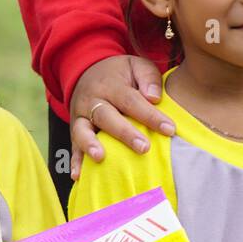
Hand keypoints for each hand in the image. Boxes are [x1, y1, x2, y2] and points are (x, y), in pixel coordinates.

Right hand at [69, 55, 175, 179]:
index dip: (151, 116)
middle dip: (125, 134)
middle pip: (108, 117)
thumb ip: (148, 78)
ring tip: (100, 158)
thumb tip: (154, 97)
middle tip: (144, 148)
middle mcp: (93, 100)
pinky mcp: (74, 129)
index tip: (170, 130)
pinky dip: (75, 161)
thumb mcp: (136, 66)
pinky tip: (78, 175)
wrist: (86, 71)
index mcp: (111, 85)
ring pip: (83, 130)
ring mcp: (80, 116)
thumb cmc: (120, 74)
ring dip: (90, 145)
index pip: (132, 101)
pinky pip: (72, 146)